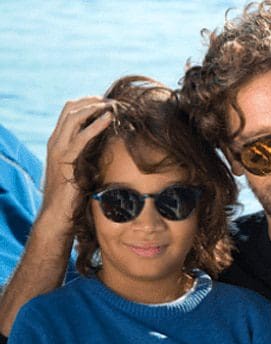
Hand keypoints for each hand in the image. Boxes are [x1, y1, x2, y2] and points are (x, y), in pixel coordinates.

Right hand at [40, 97, 113, 225]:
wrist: (57, 213)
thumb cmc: (71, 194)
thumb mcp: (80, 168)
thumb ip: (87, 155)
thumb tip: (106, 147)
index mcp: (57, 141)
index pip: (69, 111)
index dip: (87, 103)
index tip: (106, 102)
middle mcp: (55, 141)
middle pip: (71, 108)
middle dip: (92, 100)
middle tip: (112, 100)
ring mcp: (59, 149)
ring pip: (74, 116)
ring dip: (95, 107)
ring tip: (112, 105)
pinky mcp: (67, 159)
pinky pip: (82, 136)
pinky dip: (96, 125)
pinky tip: (109, 118)